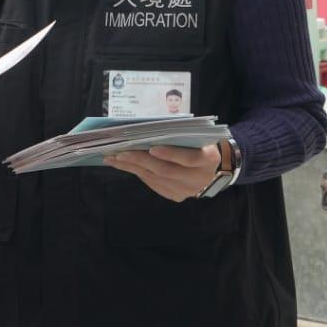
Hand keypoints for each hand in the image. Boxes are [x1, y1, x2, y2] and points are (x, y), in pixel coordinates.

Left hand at [104, 143, 222, 202]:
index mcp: (209, 159)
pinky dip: (139, 173)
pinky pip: (154, 184)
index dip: (171, 154)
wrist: (213, 169)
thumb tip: (147, 130)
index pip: (189, 158)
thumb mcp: (198, 137)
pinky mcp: (176, 196)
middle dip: (141, 160)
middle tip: (120, 152)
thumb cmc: (202, 145)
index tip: (152, 147)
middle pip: (167, 170)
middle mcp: (199, 178)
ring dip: (133, 167)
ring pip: (157, 179)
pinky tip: (125, 166)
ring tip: (114, 158)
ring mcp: (187, 191)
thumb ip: (180, 135)